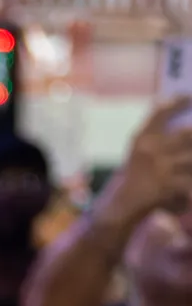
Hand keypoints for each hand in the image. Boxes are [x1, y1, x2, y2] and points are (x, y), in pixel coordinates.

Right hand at [98, 98, 191, 227]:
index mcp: (141, 139)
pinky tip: (185, 188)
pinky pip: (188, 180)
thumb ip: (157, 135)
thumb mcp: (141, 152)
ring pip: (191, 158)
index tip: (188, 97)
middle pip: (188, 134)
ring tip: (185, 164)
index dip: (178, 102)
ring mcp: (160, 168)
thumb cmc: (136, 176)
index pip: (162, 112)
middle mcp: (150, 150)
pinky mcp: (167, 185)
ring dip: (190, 162)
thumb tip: (187, 121)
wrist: (121, 208)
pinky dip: (188, 184)